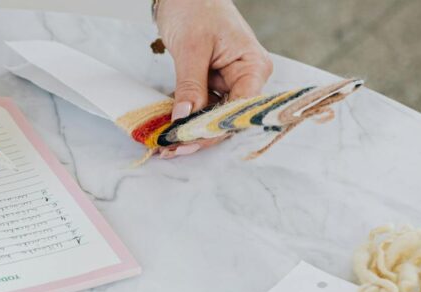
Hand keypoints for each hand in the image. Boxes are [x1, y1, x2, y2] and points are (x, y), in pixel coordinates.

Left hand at [156, 0, 271, 156]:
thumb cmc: (195, 7)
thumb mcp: (191, 48)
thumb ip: (191, 85)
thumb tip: (185, 117)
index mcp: (252, 67)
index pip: (239, 109)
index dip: (214, 128)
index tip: (188, 140)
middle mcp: (247, 77)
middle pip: (227, 118)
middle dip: (199, 135)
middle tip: (172, 149)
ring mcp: (230, 81)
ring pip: (213, 117)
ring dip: (190, 131)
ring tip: (167, 145)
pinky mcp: (213, 82)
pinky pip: (203, 107)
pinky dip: (186, 118)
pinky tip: (170, 131)